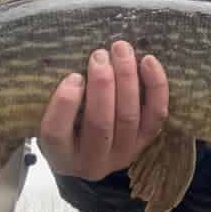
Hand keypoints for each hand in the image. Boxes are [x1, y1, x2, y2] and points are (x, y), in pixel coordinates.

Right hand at [38, 40, 168, 180]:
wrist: (96, 157)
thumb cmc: (70, 130)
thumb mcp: (55, 122)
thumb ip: (60, 102)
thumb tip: (78, 64)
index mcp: (61, 155)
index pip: (56, 133)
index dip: (65, 103)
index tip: (73, 76)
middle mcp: (92, 161)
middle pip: (99, 123)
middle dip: (102, 84)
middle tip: (100, 55)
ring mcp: (123, 153)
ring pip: (129, 117)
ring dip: (127, 79)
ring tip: (121, 51)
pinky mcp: (145, 141)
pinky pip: (155, 114)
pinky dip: (155, 87)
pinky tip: (148, 61)